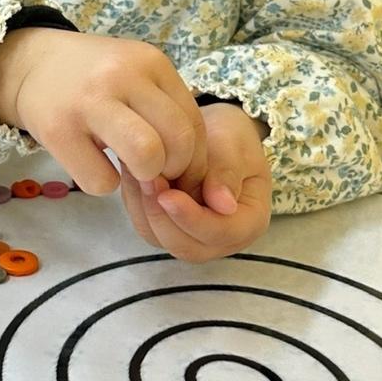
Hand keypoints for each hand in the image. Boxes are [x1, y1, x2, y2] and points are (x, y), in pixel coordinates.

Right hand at [0, 28, 207, 198]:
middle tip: (153, 170)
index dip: (194, 159)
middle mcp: (123, 76)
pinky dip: (102, 183)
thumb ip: (166, 112)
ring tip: (127, 168)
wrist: (31, 64)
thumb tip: (193, 176)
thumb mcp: (136, 77)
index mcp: (151, 62)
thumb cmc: (95, 79)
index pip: (194, 122)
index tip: (178, 172)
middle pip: (179, 141)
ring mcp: (89, 101)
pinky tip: (91, 163)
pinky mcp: (57, 129)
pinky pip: (101, 180)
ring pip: (147, 156)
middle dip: (173, 169)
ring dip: (143, 177)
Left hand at [118, 101, 271, 261]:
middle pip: (187, 245)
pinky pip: (147, 226)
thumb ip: (227, 173)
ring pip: (161, 239)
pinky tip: (132, 175)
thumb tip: (223, 205)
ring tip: (136, 173)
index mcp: (249, 222)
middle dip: (161, 216)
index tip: (168, 195)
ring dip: (144, 209)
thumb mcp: (236, 147)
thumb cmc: (231, 139)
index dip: (192, 218)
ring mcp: (193, 238)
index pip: (221, 232)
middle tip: (145, 181)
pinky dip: (136, 204)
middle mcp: (222, 239)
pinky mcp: (168, 229)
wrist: (216, 134)